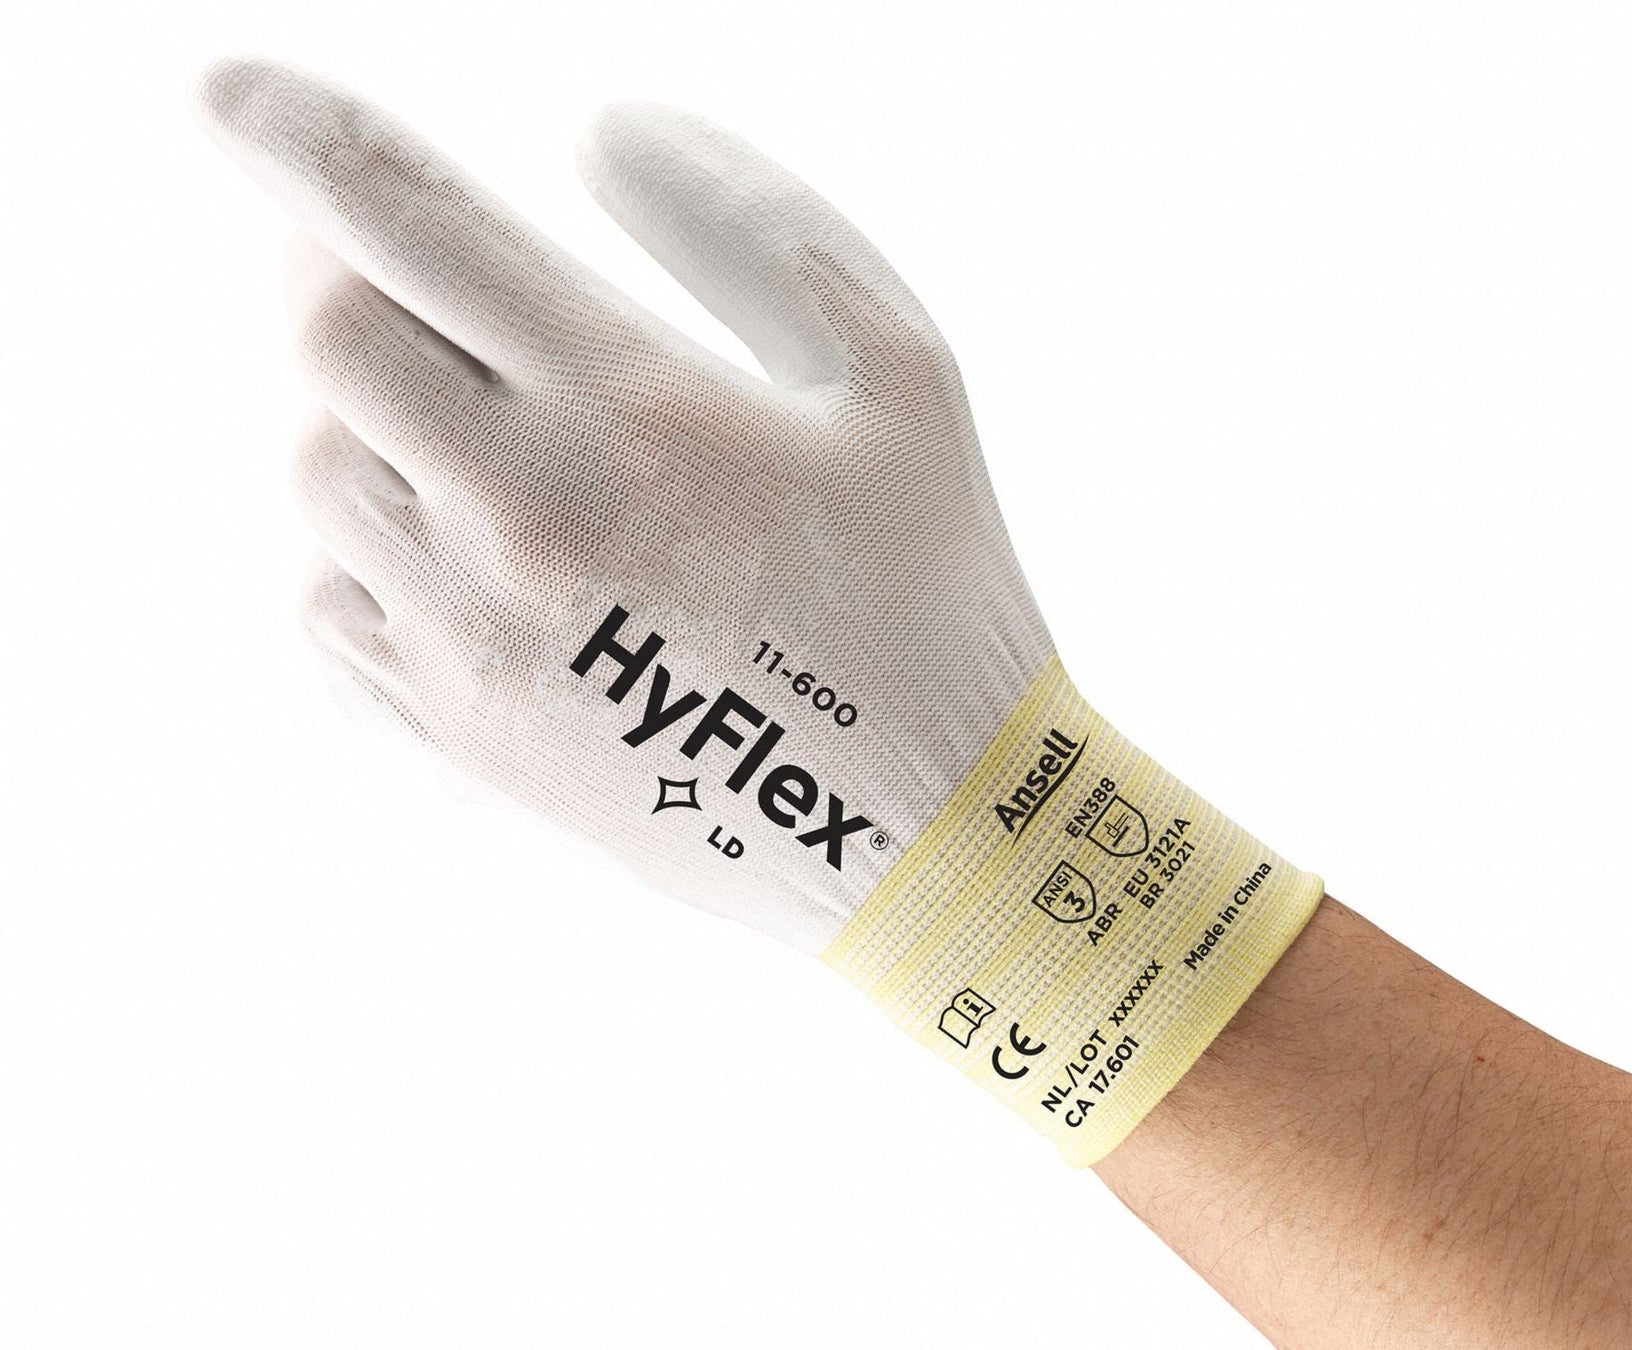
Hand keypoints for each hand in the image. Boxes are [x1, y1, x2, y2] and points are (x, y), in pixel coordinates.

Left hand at [195, 59, 1051, 951]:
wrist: (924, 834)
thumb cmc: (932, 588)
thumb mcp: (901, 373)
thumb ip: (752, 225)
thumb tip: (603, 131)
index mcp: (634, 410)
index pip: (409, 229)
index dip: (299, 133)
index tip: (231, 89)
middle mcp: (524, 520)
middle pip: (326, 341)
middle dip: (341, 273)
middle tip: (403, 267)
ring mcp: (476, 639)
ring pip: (321, 473)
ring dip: (374, 416)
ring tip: (485, 432)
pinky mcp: (460, 735)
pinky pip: (329, 606)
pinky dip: (365, 549)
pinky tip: (469, 553)